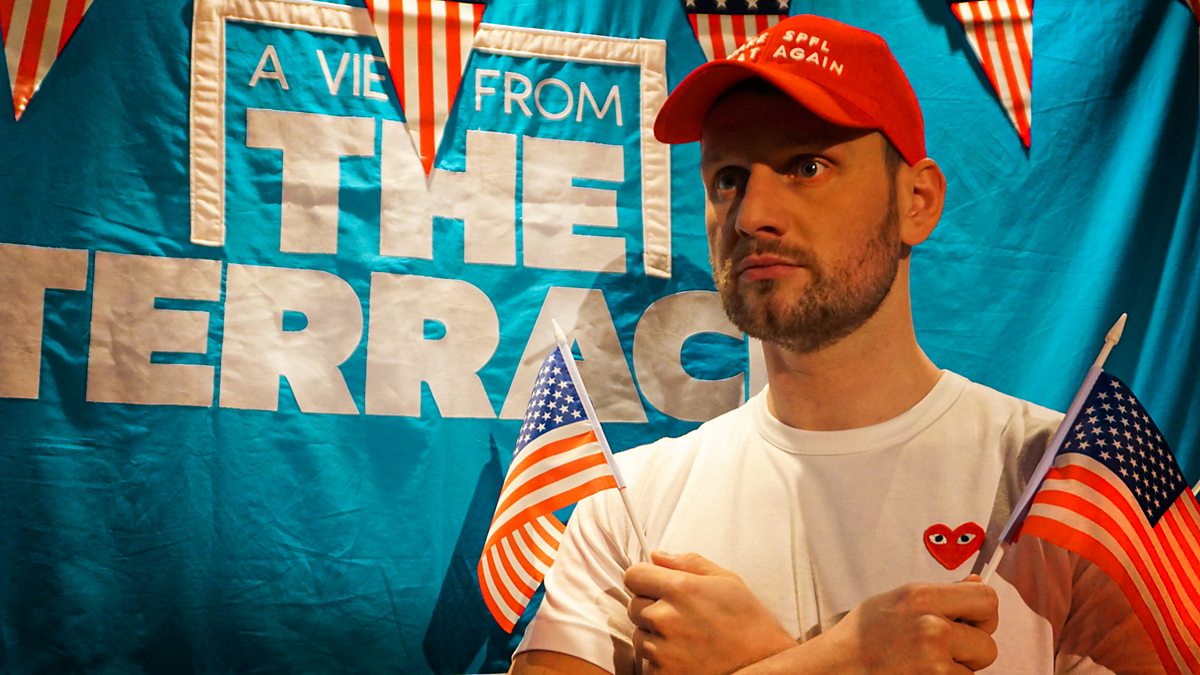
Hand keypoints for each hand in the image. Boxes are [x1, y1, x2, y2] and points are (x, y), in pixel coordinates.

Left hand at [623, 550, 795, 674]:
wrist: (763, 664)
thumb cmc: (748, 622)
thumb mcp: (726, 580)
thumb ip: (688, 563)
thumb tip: (657, 556)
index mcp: (680, 588)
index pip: (633, 575)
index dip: (644, 578)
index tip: (654, 585)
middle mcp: (665, 617)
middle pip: (634, 605)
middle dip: (651, 607)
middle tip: (680, 615)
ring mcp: (662, 649)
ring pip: (639, 635)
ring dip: (655, 635)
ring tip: (686, 637)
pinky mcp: (663, 673)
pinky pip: (647, 661)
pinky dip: (661, 659)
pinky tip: (686, 655)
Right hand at [782, 575, 998, 673]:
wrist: (836, 667)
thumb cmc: (864, 634)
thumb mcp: (898, 599)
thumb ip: (940, 594)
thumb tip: (977, 585)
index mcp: (923, 597)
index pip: (988, 600)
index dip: (983, 614)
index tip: (969, 622)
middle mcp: (932, 627)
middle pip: (989, 643)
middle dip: (972, 650)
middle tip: (943, 650)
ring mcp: (934, 662)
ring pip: (975, 671)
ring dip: (957, 670)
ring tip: (924, 663)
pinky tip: (919, 674)